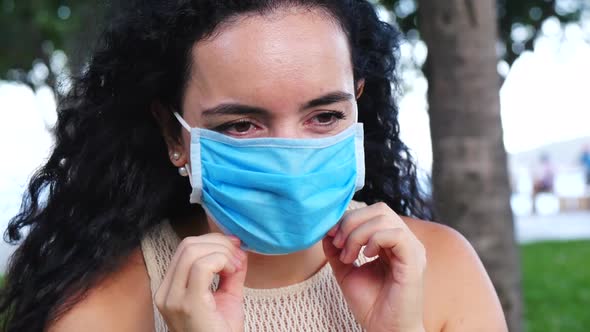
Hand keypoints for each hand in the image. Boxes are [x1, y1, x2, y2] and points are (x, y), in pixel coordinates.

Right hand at [155, 233, 247, 331]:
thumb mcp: (226, 296)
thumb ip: (230, 272)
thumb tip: (238, 249)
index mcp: (171, 290)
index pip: (185, 249)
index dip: (212, 241)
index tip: (235, 248)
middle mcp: (166, 293)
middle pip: (187, 245)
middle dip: (218, 243)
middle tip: (239, 257)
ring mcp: (173, 299)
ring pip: (192, 251)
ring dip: (222, 252)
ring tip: (236, 268)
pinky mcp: (188, 304)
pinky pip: (201, 266)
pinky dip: (221, 261)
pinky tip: (233, 273)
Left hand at [323, 202, 425, 331]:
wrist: (384, 331)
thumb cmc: (371, 305)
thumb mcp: (346, 272)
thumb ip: (337, 251)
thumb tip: (326, 231)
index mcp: (392, 242)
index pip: (372, 213)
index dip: (348, 219)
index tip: (330, 237)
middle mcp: (405, 241)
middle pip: (378, 209)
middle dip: (351, 222)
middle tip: (338, 245)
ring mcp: (412, 249)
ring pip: (384, 217)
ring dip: (358, 233)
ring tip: (349, 256)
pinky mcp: (414, 261)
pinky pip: (395, 234)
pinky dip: (374, 240)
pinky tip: (366, 256)